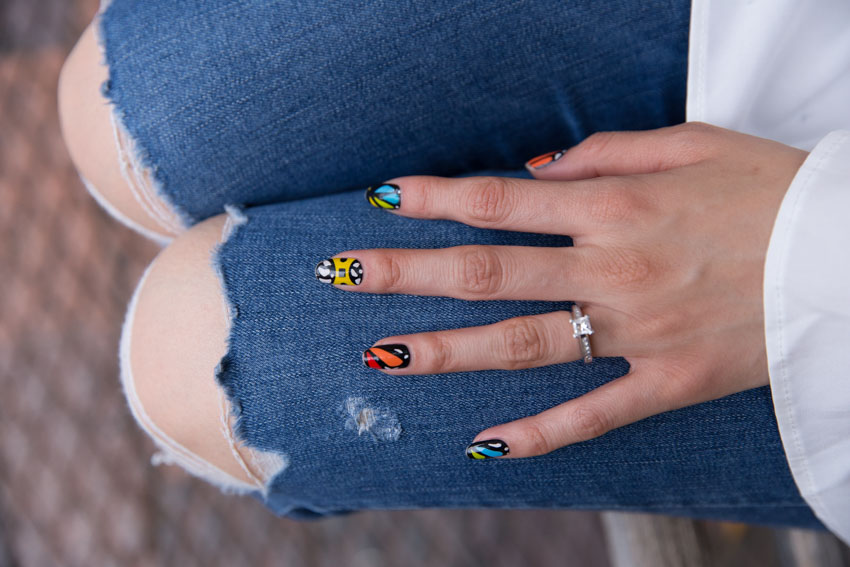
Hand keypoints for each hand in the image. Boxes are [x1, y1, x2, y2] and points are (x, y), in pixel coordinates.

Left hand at [324, 123, 807, 458]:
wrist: (848, 256)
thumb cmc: (770, 188)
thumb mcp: (691, 143)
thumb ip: (606, 151)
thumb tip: (535, 166)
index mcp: (616, 206)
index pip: (500, 200)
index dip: (435, 198)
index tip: (383, 198)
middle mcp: (614, 270)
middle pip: (489, 273)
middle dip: (408, 273)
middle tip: (342, 274)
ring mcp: (639, 333)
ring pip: (523, 347)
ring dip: (447, 351)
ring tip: (382, 356)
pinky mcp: (670, 384)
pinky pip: (594, 415)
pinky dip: (539, 435)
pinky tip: (484, 445)